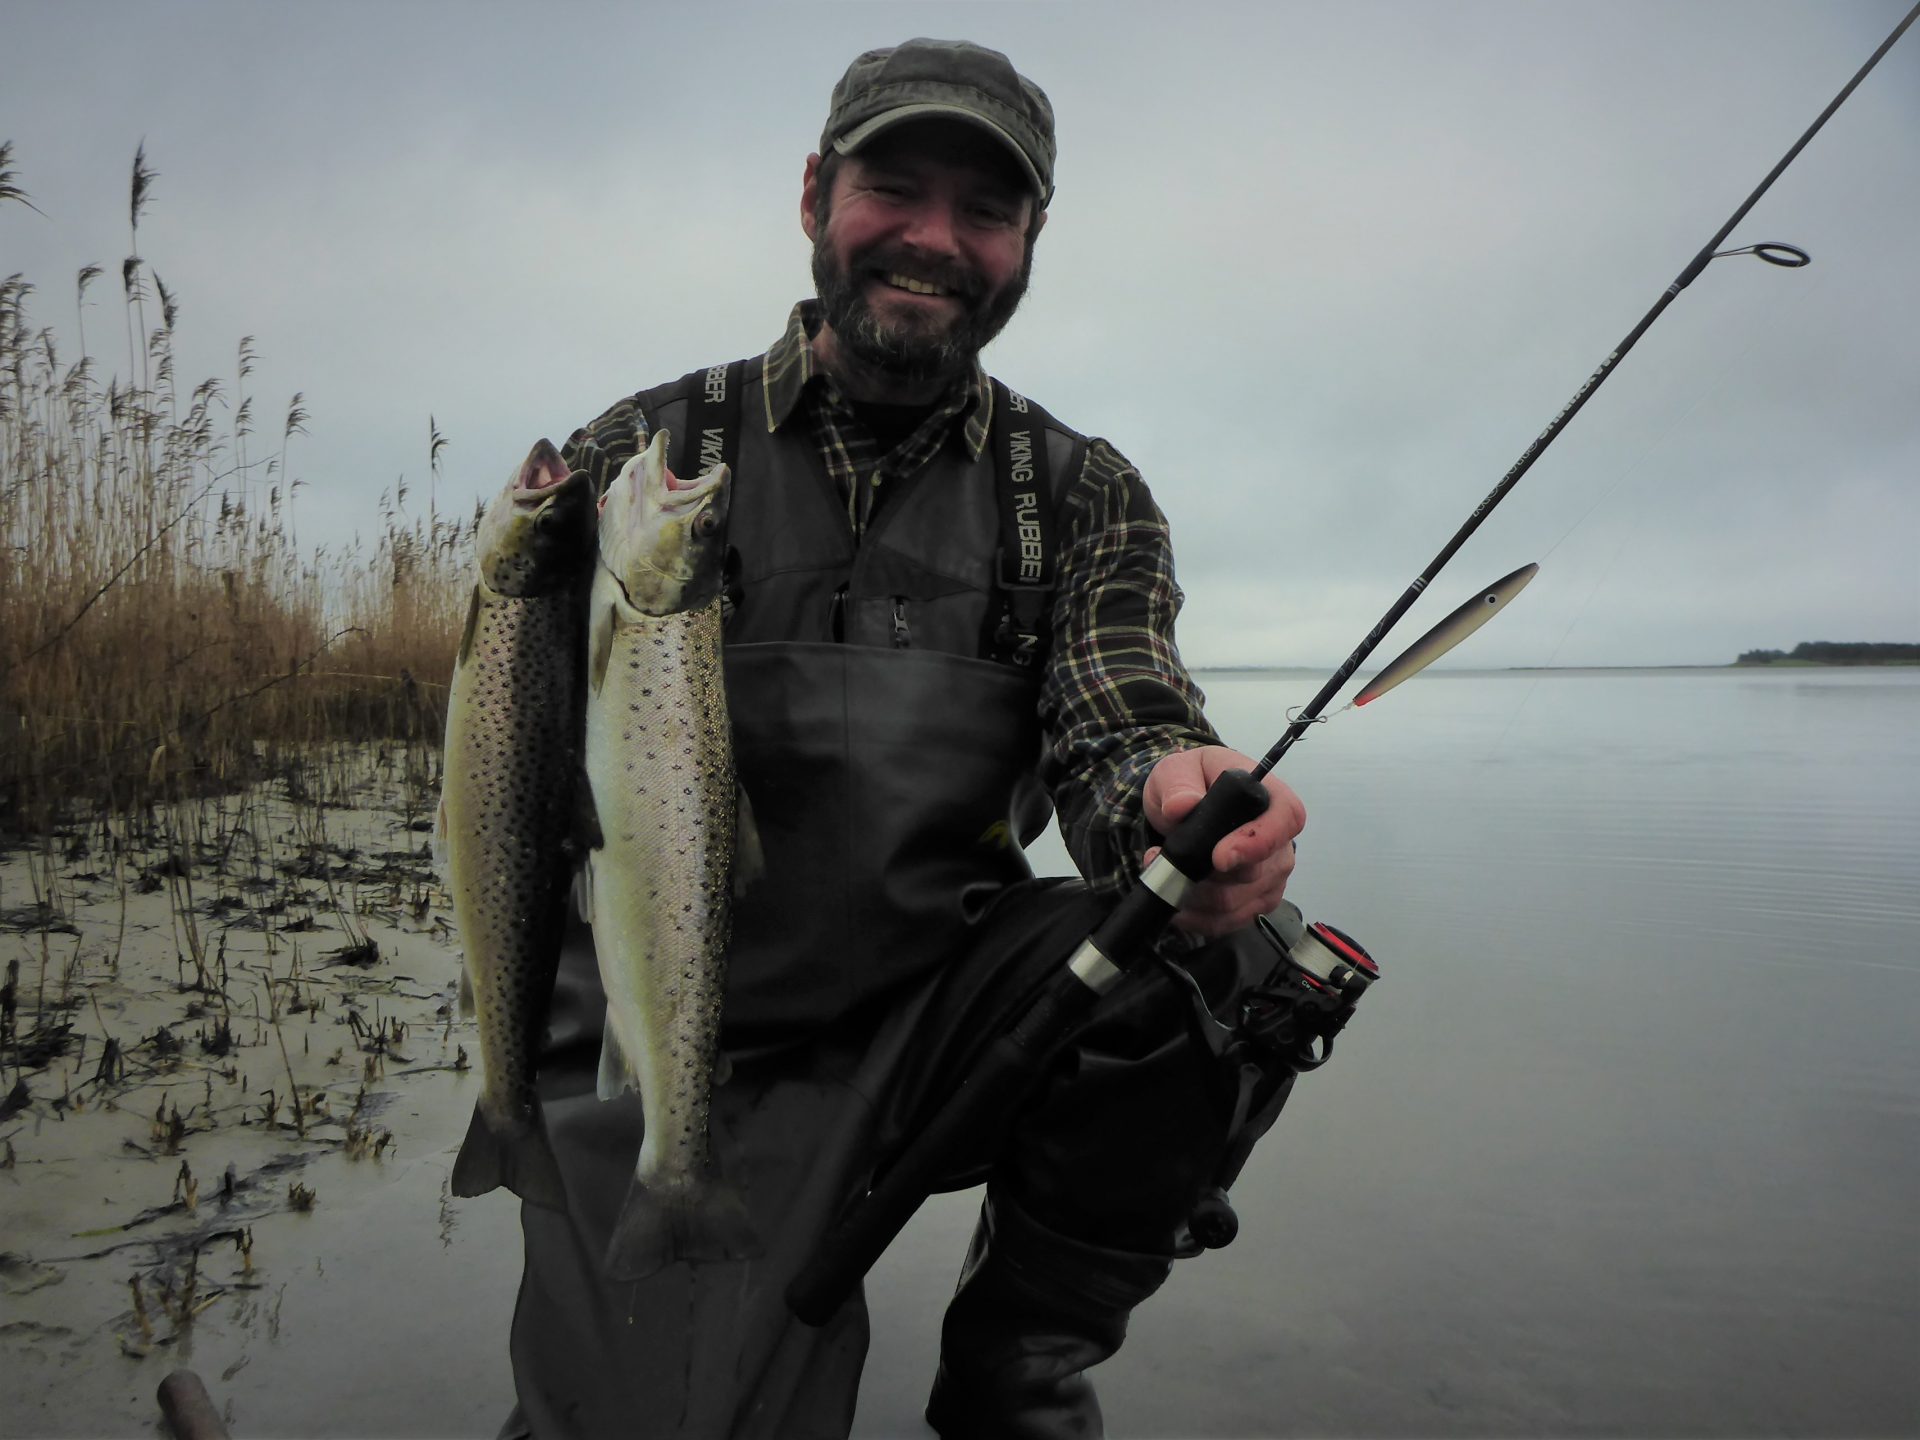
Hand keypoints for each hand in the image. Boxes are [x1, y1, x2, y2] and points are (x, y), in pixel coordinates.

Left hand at [1142, 745, 1304, 937]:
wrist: (1186, 804)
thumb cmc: (1192, 782)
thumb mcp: (1177, 770)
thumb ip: (1178, 785)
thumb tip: (1182, 805)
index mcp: (1273, 799)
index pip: (1286, 820)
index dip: (1257, 843)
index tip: (1220, 858)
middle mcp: (1281, 842)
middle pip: (1252, 873)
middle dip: (1201, 873)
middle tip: (1159, 857)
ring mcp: (1271, 876)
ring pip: (1234, 903)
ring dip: (1190, 895)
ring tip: (1161, 873)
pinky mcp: (1255, 903)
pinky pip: (1227, 922)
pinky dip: (1195, 917)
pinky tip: (1175, 899)